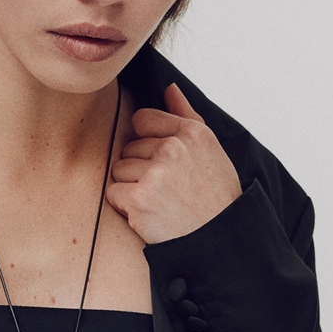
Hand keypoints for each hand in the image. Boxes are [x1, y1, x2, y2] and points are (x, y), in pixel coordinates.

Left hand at [105, 83, 241, 243]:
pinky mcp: (139, 198)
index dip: (148, 142)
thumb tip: (169, 89)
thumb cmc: (215, 200)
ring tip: (160, 202)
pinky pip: (113, 192)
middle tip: (167, 190)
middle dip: (141, 169)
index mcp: (194, 133)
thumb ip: (187, 116)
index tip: (163, 162)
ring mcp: (156, 173)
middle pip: (129, 147)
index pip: (143, 119)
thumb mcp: (211, 152)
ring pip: (119, 169)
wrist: (219, 242)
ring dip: (132, 188)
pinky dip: (125, 207)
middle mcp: (175, 149)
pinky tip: (149, 214)